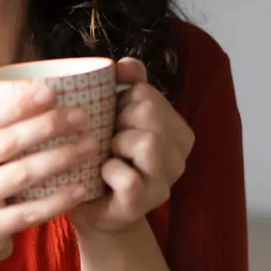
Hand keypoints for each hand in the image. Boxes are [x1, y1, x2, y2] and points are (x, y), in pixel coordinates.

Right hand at [0, 62, 98, 270]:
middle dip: (49, 126)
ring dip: (61, 158)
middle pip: (7, 143)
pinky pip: (29, 212)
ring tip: (92, 145)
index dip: (20, 103)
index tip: (54, 91)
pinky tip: (83, 186)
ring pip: (22, 176)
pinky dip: (58, 199)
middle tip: (83, 115)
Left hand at [69, 58, 194, 234]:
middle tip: (107, 138)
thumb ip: (126, 88)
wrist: (90, 206)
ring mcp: (166, 181)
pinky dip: (108, 172)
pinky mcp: (145, 203)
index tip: (111, 118)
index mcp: (175, 129)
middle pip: (149, 111)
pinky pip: (128, 177)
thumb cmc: (100, 157)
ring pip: (148, 142)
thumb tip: (126, 64)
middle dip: (117, 120)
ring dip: (116, 144)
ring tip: (107, 155)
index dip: (119, 101)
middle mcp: (179, 155)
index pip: (147, 92)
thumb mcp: (112, 119)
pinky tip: (102, 175)